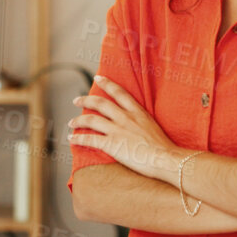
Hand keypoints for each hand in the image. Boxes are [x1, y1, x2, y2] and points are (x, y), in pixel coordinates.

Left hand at [67, 76, 184, 182]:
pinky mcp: (112, 144)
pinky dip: (78, 139)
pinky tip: (72, 139)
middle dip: (86, 100)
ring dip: (78, 121)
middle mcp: (125, 117)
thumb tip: (136, 126)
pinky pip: (90, 139)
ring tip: (71, 122)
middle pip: (100, 103)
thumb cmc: (164, 148)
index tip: (98, 78)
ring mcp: (117, 130)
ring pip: (91, 120)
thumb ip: (142, 123)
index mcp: (138, 112)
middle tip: (76, 100)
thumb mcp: (153, 127)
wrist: (165, 158)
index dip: (107, 83)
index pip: (119, 92)